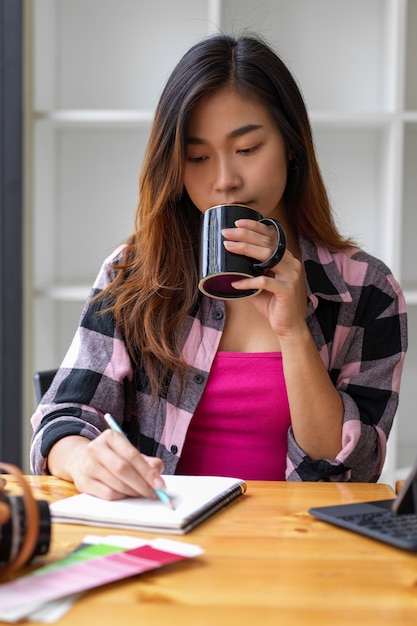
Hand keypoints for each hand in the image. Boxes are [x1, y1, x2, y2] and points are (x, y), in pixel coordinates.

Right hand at [48, 433, 165, 500]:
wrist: (81, 460)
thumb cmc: (113, 456)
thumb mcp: (129, 452)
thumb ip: (147, 461)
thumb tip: (157, 472)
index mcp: (110, 436)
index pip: (132, 455)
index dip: (148, 472)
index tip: (161, 485)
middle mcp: (96, 448)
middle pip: (122, 469)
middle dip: (142, 484)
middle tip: (155, 494)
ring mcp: (87, 466)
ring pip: (116, 484)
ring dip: (133, 492)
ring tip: (142, 493)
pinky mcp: (83, 483)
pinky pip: (108, 494)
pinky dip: (122, 497)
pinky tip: (127, 494)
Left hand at [222, 219, 305, 335]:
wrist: (288, 326)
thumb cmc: (273, 304)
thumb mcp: (259, 284)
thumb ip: (249, 271)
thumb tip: (227, 261)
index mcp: (286, 258)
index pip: (272, 236)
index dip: (255, 227)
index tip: (237, 223)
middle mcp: (291, 263)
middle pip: (267, 242)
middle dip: (245, 235)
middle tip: (226, 233)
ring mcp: (291, 276)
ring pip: (268, 257)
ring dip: (246, 250)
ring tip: (228, 247)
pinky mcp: (287, 291)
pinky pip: (265, 282)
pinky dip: (248, 282)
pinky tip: (235, 283)